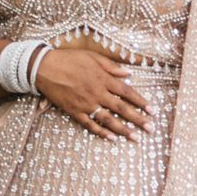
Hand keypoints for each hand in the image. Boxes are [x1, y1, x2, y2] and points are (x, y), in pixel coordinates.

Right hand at [36, 40, 150, 140]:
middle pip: (122, 108)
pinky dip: (101, 132)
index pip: (127, 92)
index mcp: (103, 78)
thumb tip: (129, 74)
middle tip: (151, 129)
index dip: (141, 102)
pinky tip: (112, 138)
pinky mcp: (74, 111)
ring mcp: (86, 103)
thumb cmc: (69, 59)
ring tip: (135, 138)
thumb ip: (111, 66)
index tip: (153, 110)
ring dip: (123, 129)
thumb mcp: (92, 56)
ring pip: (108, 119)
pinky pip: (90, 124)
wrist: (43, 67)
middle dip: (138, 119)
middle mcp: (97, 92)